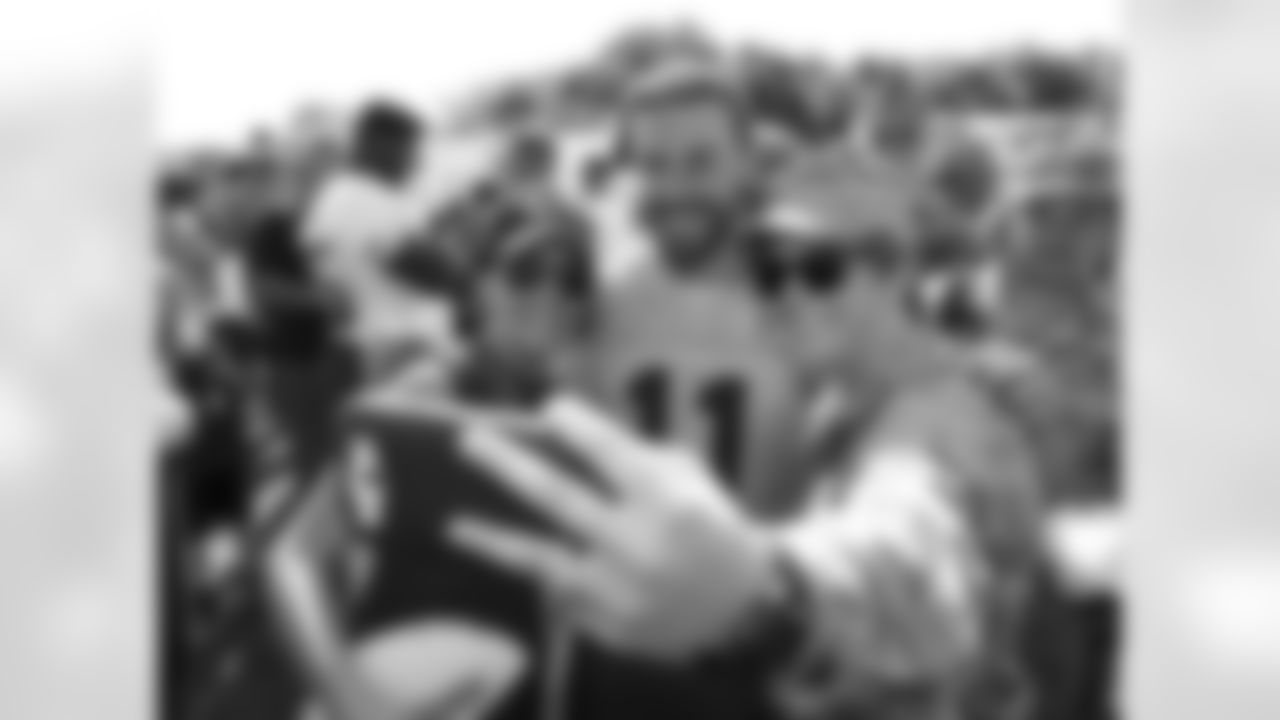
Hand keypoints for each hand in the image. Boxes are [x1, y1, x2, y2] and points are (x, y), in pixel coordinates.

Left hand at [447, 397, 783, 662]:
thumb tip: (559, 441)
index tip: (547, 407)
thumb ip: (633, 460)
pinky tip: (513, 559)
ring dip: (493, 540)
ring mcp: (621, 594)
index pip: (612, 455)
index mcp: (669, 503)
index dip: (578, 426)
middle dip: (508, 466)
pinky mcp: (609, 629)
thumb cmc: (708, 526)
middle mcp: (641, 548)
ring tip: (453, 525)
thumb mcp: (688, 481)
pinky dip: (541, 574)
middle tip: (468, 441)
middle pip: (559, 499)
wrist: (742, 610)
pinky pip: (562, 596)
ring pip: (542, 561)